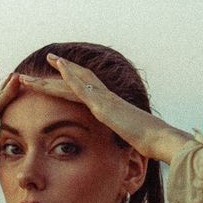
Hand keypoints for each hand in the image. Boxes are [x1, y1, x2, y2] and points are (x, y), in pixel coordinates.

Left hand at [18, 54, 191, 164]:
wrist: (158, 140)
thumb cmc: (146, 142)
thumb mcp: (126, 138)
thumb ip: (119, 135)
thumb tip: (120, 141)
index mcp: (108, 106)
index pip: (85, 90)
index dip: (70, 82)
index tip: (57, 75)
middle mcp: (105, 98)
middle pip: (77, 81)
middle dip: (59, 71)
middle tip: (45, 60)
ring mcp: (104, 99)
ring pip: (75, 81)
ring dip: (57, 71)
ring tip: (44, 61)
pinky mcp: (103, 106)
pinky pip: (83, 88)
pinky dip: (69, 76)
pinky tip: (58, 66)